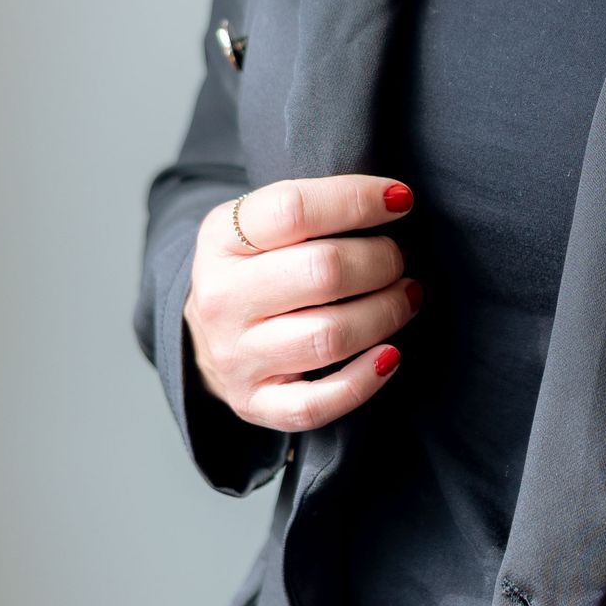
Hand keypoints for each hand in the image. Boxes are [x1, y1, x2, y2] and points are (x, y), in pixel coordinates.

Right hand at [183, 173, 420, 432]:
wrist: (200, 335)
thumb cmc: (253, 266)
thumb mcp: (258, 221)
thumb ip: (313, 207)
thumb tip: (394, 201)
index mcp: (221, 238)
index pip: (295, 209)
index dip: (358, 200)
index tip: (399, 199)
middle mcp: (222, 299)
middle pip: (323, 272)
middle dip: (381, 260)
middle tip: (398, 258)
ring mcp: (235, 357)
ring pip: (330, 336)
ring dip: (386, 313)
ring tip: (405, 297)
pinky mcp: (253, 404)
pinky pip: (316, 405)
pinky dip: (364, 380)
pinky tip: (389, 355)